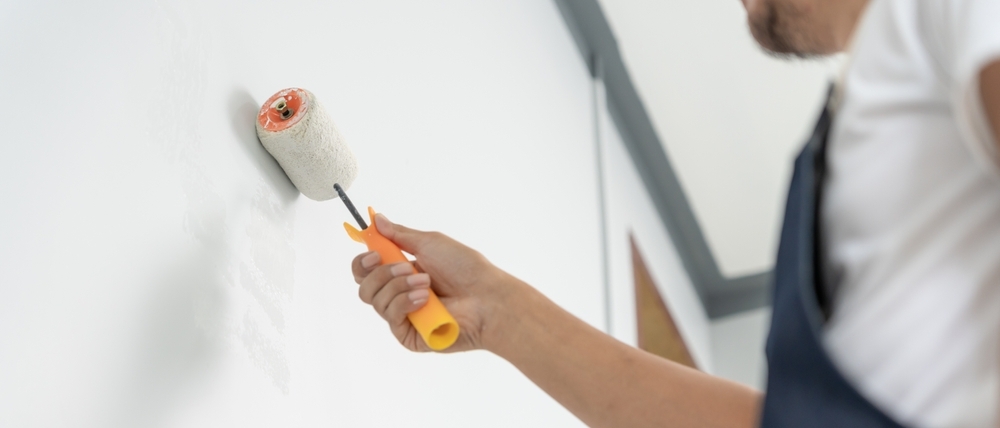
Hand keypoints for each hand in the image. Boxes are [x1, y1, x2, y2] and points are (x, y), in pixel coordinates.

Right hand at [351, 213, 517, 352]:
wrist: (487, 297)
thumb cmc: (466, 269)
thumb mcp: (430, 243)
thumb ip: (400, 235)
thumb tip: (377, 220)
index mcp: (402, 273)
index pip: (366, 271)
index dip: (363, 262)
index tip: (374, 253)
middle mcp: (399, 295)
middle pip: (364, 288)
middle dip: (381, 273)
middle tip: (405, 267)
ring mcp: (403, 316)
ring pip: (375, 300)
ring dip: (399, 286)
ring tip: (426, 283)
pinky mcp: (408, 335)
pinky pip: (390, 317)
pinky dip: (404, 303)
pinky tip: (424, 299)